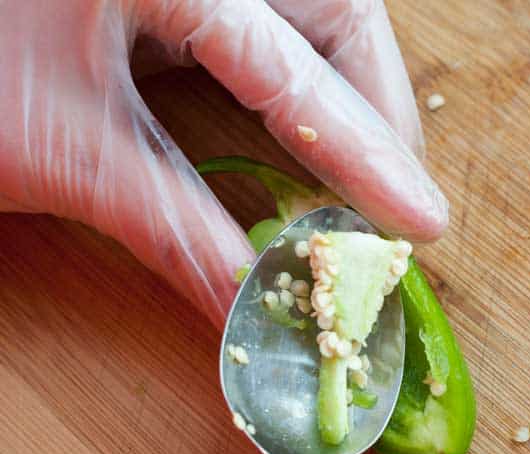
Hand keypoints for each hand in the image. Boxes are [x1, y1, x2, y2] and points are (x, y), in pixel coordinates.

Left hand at [0, 0, 447, 325]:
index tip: (422, 225)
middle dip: (377, 104)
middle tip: (396, 195)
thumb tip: (256, 307)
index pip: (297, 72)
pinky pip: (271, 9)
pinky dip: (301, 63)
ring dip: (347, 82)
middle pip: (335, 10)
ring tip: (363, 162)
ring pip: (315, 3)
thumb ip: (180, 230)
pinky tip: (306, 115)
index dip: (368, 158)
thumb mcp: (67, 153)